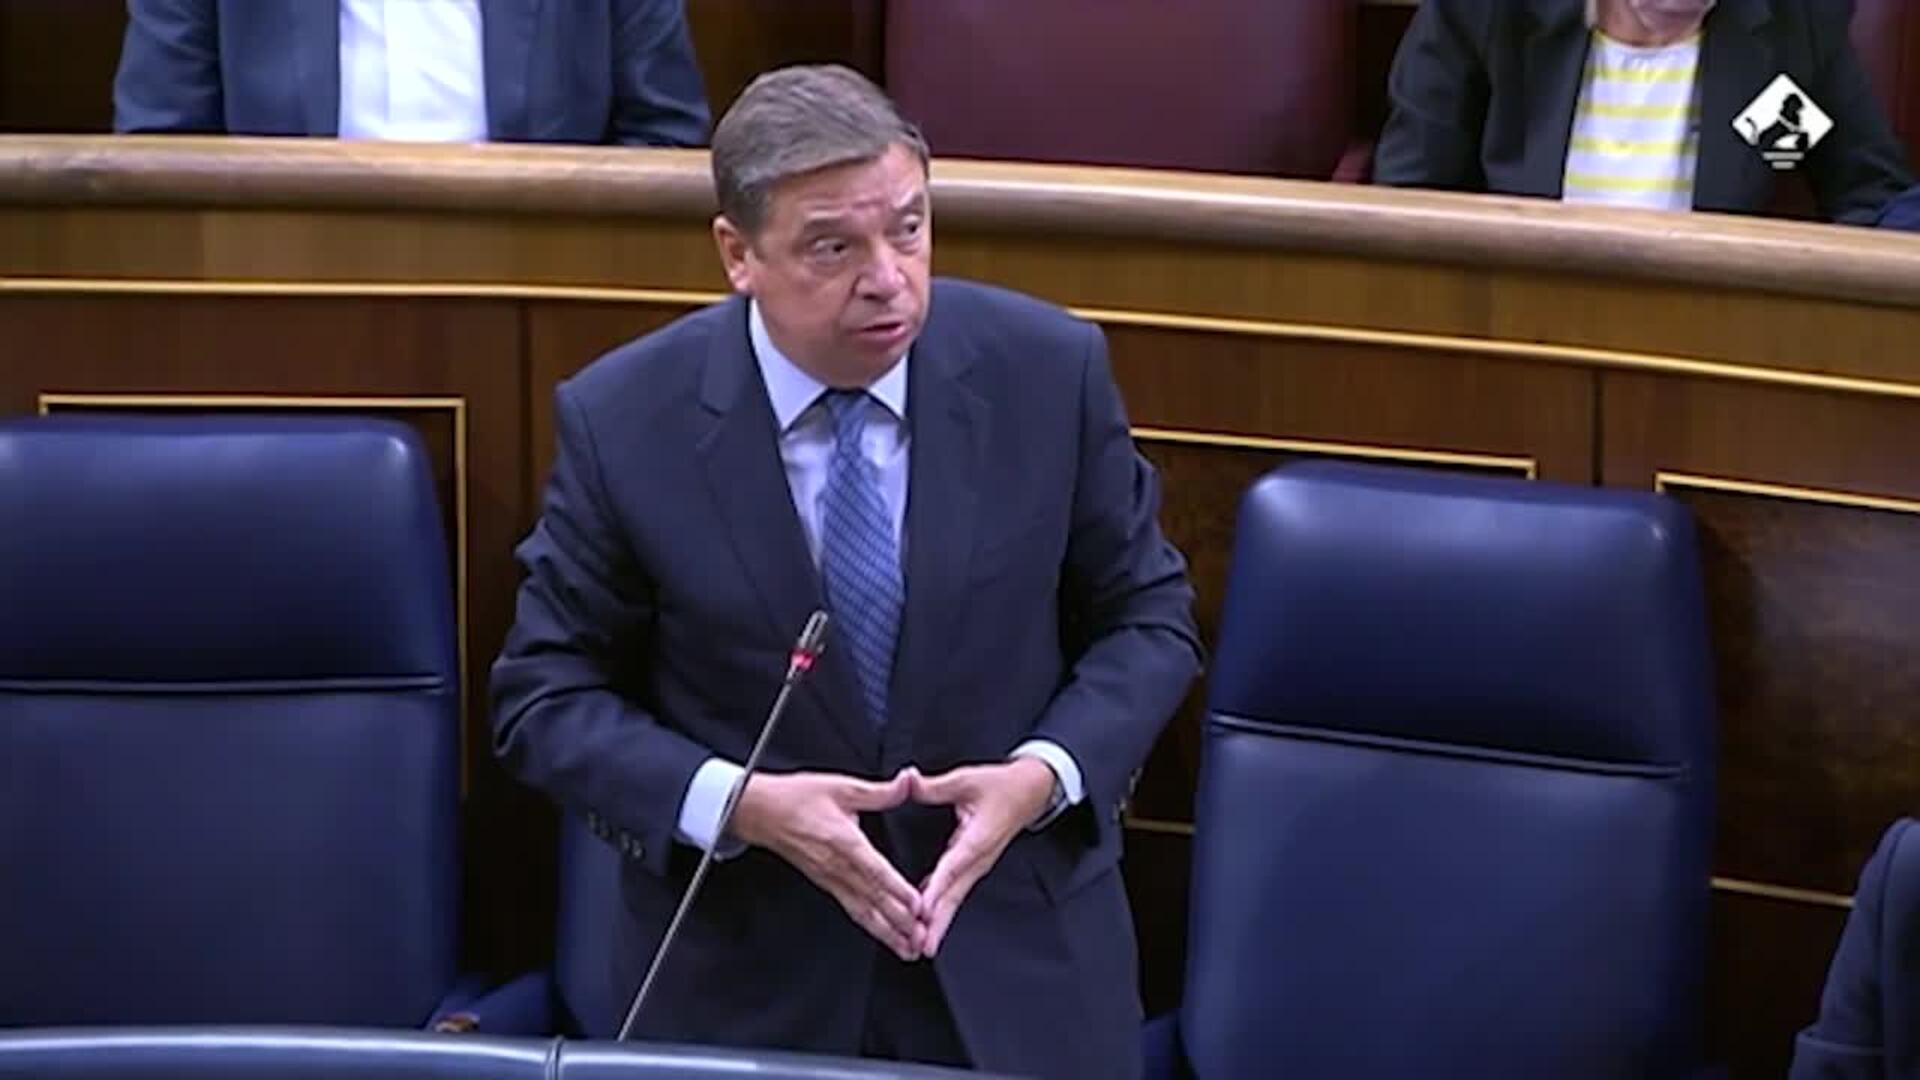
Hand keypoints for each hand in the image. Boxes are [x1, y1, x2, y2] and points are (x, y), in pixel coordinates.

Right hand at [728, 770, 925, 960]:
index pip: (875, 871)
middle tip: (920, 940)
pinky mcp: (826, 884)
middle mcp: (838, 866)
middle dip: (898, 923)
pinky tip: (884, 936)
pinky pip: (852, 909)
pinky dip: (870, 925)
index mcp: (845, 842)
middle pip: (872, 899)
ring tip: (907, 949)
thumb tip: (907, 782)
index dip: (896, 889)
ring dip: (886, 932)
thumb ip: (880, 791)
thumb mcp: (842, 786)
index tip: (916, 906)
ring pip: (862, 911)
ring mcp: (830, 879)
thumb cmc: (797, 798)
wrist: (760, 812)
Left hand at [910, 759, 1057, 956]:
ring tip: (921, 945)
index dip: (936, 889)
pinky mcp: (974, 865)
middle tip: (920, 946)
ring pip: (955, 898)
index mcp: (978, 839)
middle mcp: (978, 859)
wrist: (1032, 791)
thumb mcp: (967, 779)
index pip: (953, 868)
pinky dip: (941, 908)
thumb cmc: (1003, 787)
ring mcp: (977, 865)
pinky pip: (955, 890)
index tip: (921, 911)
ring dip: (939, 922)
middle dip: (937, 923)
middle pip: (954, 895)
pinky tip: (925, 920)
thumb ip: (934, 786)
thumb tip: (908, 781)